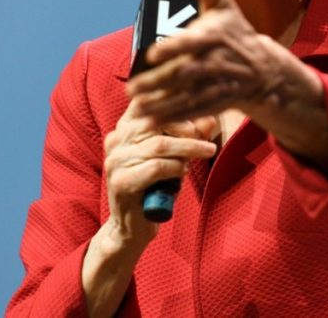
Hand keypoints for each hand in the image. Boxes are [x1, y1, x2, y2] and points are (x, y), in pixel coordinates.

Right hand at [101, 100, 216, 245]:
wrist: (132, 227)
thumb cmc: (156, 187)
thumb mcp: (175, 157)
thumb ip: (190, 136)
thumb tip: (212, 118)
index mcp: (123, 129)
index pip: (145, 102)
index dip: (172, 99)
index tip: (199, 105)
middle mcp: (115, 140)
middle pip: (156, 120)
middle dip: (187, 128)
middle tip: (207, 139)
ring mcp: (115, 161)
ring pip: (159, 144)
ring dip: (189, 148)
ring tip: (206, 151)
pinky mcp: (121, 182)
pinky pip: (156, 167)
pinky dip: (176, 168)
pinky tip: (184, 172)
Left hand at [126, 0, 327, 175]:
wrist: (263, 69)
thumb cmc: (235, 32)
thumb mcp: (222, 5)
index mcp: (213, 37)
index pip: (191, 43)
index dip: (173, 48)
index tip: (152, 54)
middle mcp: (214, 63)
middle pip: (183, 75)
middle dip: (157, 83)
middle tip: (132, 88)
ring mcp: (215, 86)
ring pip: (185, 97)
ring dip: (160, 104)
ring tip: (135, 107)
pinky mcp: (214, 103)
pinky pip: (191, 113)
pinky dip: (171, 118)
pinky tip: (149, 121)